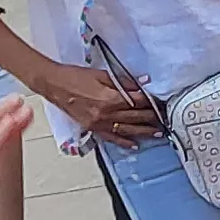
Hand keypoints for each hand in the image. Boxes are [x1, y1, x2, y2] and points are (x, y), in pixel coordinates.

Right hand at [33, 59, 161, 147]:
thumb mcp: (101, 74)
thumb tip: (143, 82)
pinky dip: (124, 142)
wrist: (55, 85)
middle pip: (135, 117)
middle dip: (151, 118)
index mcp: (111, 98)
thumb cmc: (76, 77)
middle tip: (165, 120)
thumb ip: (124, 81)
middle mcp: (107, 113)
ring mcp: (100, 123)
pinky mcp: (93, 128)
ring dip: (143, 132)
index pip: (138, 101)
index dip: (151, 102)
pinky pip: (111, 138)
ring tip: (157, 134)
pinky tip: (135, 145)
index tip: (161, 103)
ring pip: (127, 129)